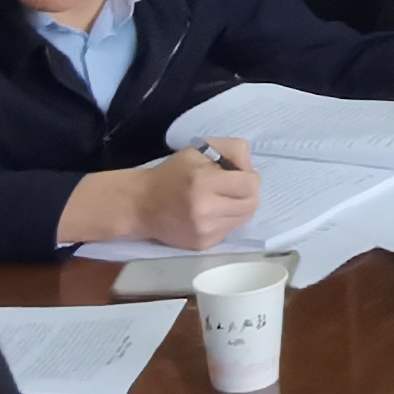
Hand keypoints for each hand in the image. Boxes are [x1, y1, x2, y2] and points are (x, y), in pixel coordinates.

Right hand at [71, 138, 257, 249]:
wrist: (141, 204)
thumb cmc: (172, 173)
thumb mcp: (199, 149)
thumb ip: (232, 149)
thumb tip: (251, 169)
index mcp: (204, 182)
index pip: (250, 184)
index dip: (249, 176)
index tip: (236, 173)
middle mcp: (206, 209)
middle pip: (252, 203)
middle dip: (247, 192)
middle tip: (232, 186)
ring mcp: (205, 231)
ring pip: (244, 218)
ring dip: (239, 206)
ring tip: (221, 198)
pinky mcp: (203, 244)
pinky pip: (230, 230)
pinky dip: (226, 220)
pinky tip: (211, 212)